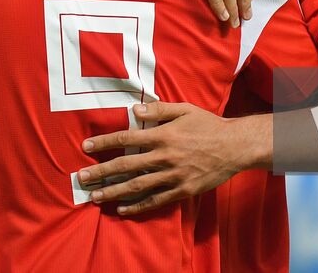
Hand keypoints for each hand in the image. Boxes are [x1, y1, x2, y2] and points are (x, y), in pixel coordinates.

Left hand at [76, 103, 266, 215]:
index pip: (127, 138)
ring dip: (114, 192)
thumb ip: (159, 109)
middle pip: (127, 165)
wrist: (235, 146)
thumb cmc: (208, 124)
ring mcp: (173, 175)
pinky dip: (138, 206)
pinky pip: (156, 200)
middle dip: (102, 172)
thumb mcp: (185, 109)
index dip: (105, 142)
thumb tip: (133, 110)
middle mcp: (165, 156)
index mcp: (164, 135)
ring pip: (138, 186)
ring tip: (96, 196)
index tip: (86, 147)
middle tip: (81, 178)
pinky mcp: (182, 190)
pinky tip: (122, 209)